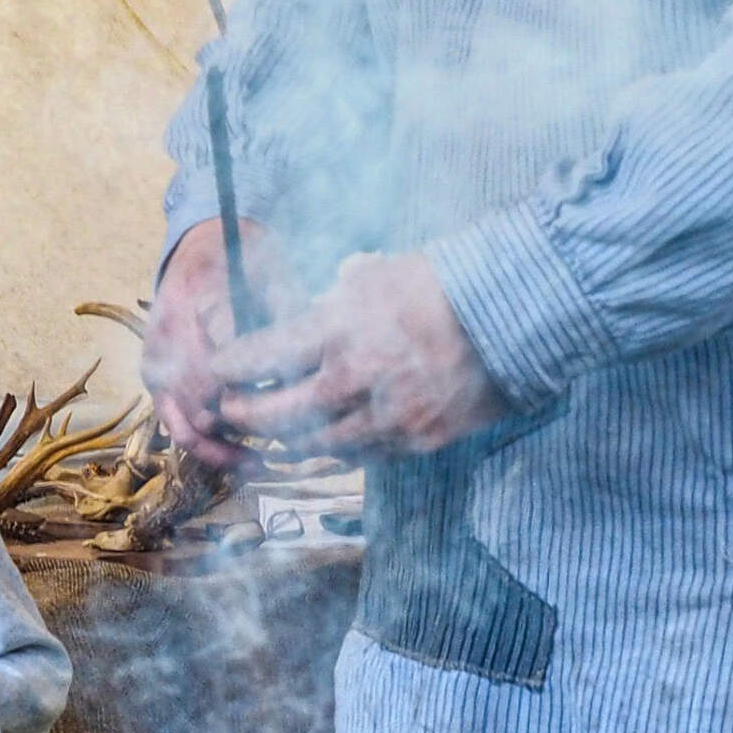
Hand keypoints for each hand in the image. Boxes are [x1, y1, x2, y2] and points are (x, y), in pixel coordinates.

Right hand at [144, 219, 288, 469]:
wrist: (201, 249)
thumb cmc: (245, 261)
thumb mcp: (273, 273)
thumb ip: (287, 314)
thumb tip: (305, 366)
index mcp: (196, 298)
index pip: (219, 365)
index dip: (250, 393)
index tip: (287, 404)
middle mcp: (167, 333)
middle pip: (198, 398)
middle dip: (239, 422)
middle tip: (282, 433)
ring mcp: (155, 359)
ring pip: (182, 420)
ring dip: (221, 447)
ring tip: (258, 462)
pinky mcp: (154, 379)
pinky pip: (173, 424)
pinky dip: (206, 447)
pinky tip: (240, 458)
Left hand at [212, 250, 507, 462]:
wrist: (514, 313)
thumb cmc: (441, 282)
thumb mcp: (373, 276)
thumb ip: (332, 305)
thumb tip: (305, 322)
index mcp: (340, 329)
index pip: (263, 357)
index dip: (231, 368)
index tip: (218, 369)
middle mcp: (356, 379)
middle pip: (278, 413)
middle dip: (245, 413)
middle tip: (231, 408)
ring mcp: (388, 417)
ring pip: (318, 444)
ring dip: (289, 438)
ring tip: (274, 431)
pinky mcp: (418, 440)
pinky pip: (365, 456)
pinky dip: (340, 449)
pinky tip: (329, 440)